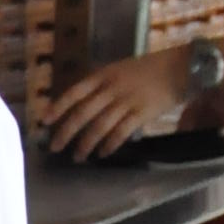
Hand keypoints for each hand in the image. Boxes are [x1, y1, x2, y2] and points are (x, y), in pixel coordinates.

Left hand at [43, 47, 200, 160]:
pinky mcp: (142, 113)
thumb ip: (101, 85)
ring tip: (77, 157)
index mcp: (104, 75)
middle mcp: (112, 88)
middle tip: (54, 147)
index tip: (44, 121)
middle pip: (83, 113)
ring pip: (100, 126)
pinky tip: (102, 154)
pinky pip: (121, 132)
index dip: (58, 107)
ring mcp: (127, 101)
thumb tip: (81, 106)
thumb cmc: (148, 69)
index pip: (75, 92)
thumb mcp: (120, 70)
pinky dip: (109, 145)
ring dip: (86, 144)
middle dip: (66, 132)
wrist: (180, 67)